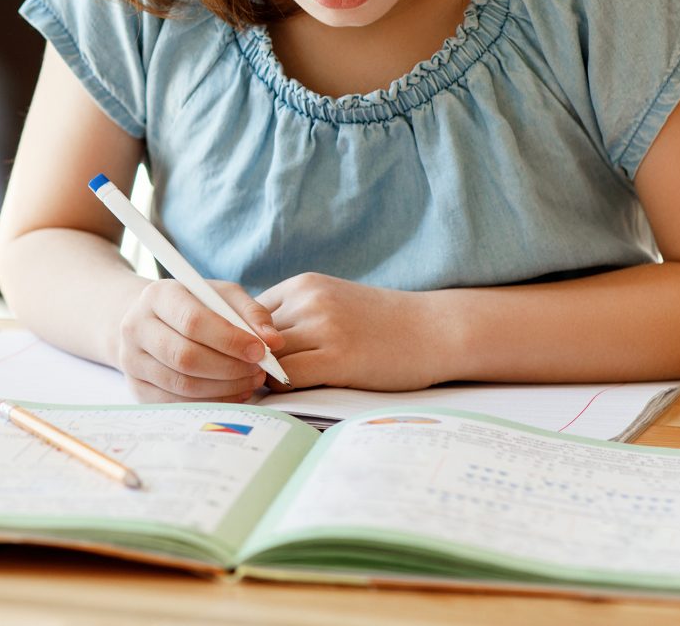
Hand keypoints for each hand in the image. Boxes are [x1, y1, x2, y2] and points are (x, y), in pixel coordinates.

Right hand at [114, 278, 281, 402]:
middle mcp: (136, 327)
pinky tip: (232, 393)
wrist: (152, 321)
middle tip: (259, 371)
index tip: (260, 351)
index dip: (230, 340)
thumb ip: (251, 313)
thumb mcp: (221, 296)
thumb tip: (273, 341)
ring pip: (182, 385)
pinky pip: (176, 404)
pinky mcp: (137, 387)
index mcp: (158, 296)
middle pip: (185, 357)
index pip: (193, 322)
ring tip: (249, 381)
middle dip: (230, 368)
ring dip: (224, 388)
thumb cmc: (194, 306)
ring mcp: (132, 360)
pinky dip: (210, 402)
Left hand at [257, 273, 447, 391]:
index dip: (245, 341)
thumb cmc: (383, 324)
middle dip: (248, 361)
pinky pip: (287, 377)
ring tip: (275, 391)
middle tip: (251, 383)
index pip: (247, 314)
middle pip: (251, 335)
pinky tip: (296, 394)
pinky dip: (283, 389)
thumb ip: (296, 315)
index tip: (251, 360)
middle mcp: (308, 300)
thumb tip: (250, 344)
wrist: (435, 329)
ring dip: (264, 378)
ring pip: (266, 358)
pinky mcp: (338, 358)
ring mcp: (323, 327)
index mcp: (303, 285)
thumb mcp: (333, 302)